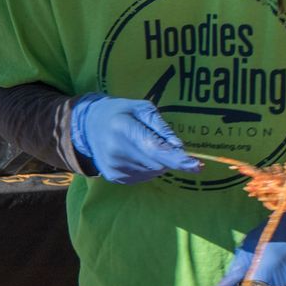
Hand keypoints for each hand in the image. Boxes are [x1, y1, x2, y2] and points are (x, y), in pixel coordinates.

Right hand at [72, 95, 201, 183]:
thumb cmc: (120, 113)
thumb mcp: (141, 108)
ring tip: (140, 146)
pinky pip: (143, 177)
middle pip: (158, 163)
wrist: (87, 127)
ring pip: (153, 172)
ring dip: (156, 162)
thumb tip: (179, 147)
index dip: (178, 159)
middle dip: (167, 157)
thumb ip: (161, 126)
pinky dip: (146, 168)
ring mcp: (114, 166)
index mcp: (123, 128)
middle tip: (158, 142)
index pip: (155, 148)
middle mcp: (117, 150)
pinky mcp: (114, 177)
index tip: (197, 165)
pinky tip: (134, 156)